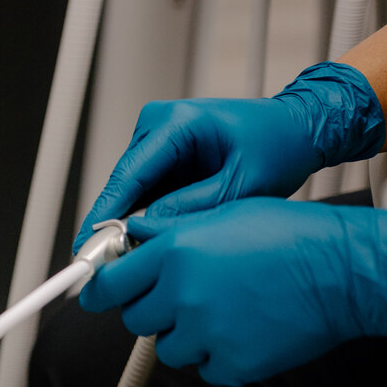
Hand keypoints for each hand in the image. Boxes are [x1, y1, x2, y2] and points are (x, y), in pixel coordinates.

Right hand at [76, 62, 383, 247]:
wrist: (300, 129)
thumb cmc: (279, 144)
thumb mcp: (242, 183)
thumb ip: (193, 207)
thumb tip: (146, 231)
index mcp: (176, 122)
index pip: (128, 174)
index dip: (105, 214)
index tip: (87, 245)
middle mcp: (158, 126)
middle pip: (124, 184)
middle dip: (115, 224)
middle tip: (104, 264)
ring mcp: (158, 140)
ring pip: (133, 191)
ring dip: (132, 222)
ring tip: (128, 258)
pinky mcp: (165, 157)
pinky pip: (148, 191)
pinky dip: (147, 216)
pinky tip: (146, 241)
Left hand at [78, 198, 386, 384]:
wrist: (346, 272)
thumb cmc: (294, 237)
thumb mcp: (223, 214)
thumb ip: (169, 230)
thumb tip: (132, 235)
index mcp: (175, 253)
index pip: (107, 285)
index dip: (100, 292)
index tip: (97, 296)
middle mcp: (183, 294)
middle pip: (135, 319)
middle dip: (152, 309)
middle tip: (185, 297)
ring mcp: (207, 332)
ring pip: (168, 348)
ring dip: (186, 335)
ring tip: (223, 311)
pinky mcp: (233, 363)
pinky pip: (206, 369)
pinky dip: (219, 357)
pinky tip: (244, 331)